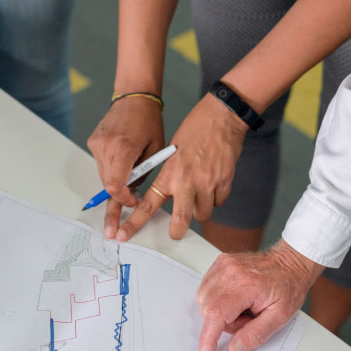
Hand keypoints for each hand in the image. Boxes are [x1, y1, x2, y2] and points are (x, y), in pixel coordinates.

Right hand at [87, 97, 165, 238]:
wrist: (134, 97)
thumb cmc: (149, 121)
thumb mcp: (156, 148)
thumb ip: (145, 172)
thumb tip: (136, 194)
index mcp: (124, 148)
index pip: (114, 185)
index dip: (122, 200)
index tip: (133, 203)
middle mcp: (106, 146)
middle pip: (107, 184)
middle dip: (115, 201)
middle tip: (113, 228)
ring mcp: (97, 144)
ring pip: (103, 176)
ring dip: (115, 183)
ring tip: (128, 183)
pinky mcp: (93, 141)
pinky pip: (101, 164)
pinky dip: (111, 169)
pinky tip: (122, 163)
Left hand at [115, 93, 246, 242]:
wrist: (221, 116)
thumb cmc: (195, 128)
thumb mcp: (172, 150)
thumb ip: (169, 174)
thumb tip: (167, 194)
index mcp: (169, 172)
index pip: (148, 203)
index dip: (135, 222)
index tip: (124, 234)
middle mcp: (187, 181)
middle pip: (181, 220)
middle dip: (177, 231)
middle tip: (175, 233)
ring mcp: (208, 183)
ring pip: (203, 213)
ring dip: (200, 209)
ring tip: (200, 192)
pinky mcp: (225, 181)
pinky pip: (219, 202)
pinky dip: (216, 197)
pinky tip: (214, 182)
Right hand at [196, 240, 323, 350]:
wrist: (289, 263)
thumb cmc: (288, 287)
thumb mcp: (280, 317)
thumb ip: (256, 335)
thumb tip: (234, 348)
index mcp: (247, 286)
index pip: (216, 314)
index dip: (207, 338)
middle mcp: (230, 272)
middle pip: (208, 309)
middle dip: (224, 323)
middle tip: (248, 318)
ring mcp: (224, 265)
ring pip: (204, 299)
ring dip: (220, 311)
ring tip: (243, 306)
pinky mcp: (220, 263)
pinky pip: (206, 288)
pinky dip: (217, 299)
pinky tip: (235, 297)